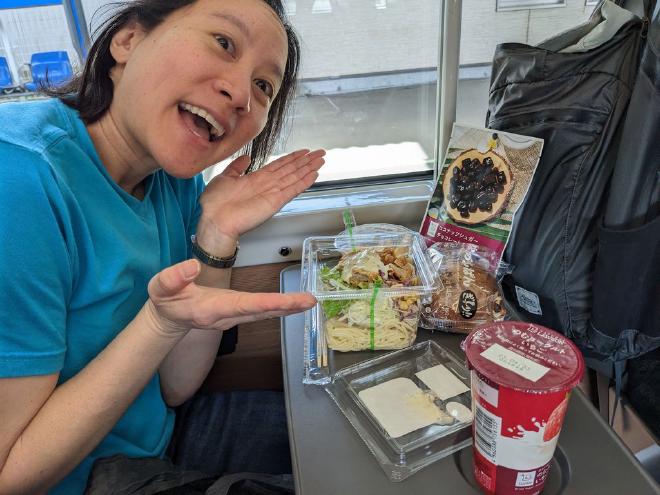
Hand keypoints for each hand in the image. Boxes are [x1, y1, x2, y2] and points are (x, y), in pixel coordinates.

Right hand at [144, 259, 316, 337]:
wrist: (168, 318)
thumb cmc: (166, 301)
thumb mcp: (160, 287)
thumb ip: (174, 277)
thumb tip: (192, 265)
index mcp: (213, 309)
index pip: (246, 305)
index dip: (268, 302)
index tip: (289, 302)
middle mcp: (229, 316)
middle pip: (262, 311)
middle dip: (287, 307)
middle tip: (310, 301)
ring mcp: (235, 316)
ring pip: (266, 313)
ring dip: (288, 308)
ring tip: (309, 301)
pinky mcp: (239, 313)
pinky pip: (263, 311)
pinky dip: (281, 307)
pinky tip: (295, 303)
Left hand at [197, 149, 324, 243]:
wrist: (214, 221)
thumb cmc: (215, 204)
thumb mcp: (225, 177)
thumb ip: (237, 168)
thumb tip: (246, 158)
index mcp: (256, 179)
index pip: (279, 165)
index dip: (292, 158)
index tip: (304, 152)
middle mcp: (267, 185)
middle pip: (291, 170)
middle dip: (306, 161)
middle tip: (320, 153)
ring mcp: (272, 193)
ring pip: (294, 177)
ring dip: (308, 168)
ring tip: (321, 160)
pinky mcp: (275, 202)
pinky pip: (292, 190)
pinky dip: (303, 182)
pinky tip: (314, 175)